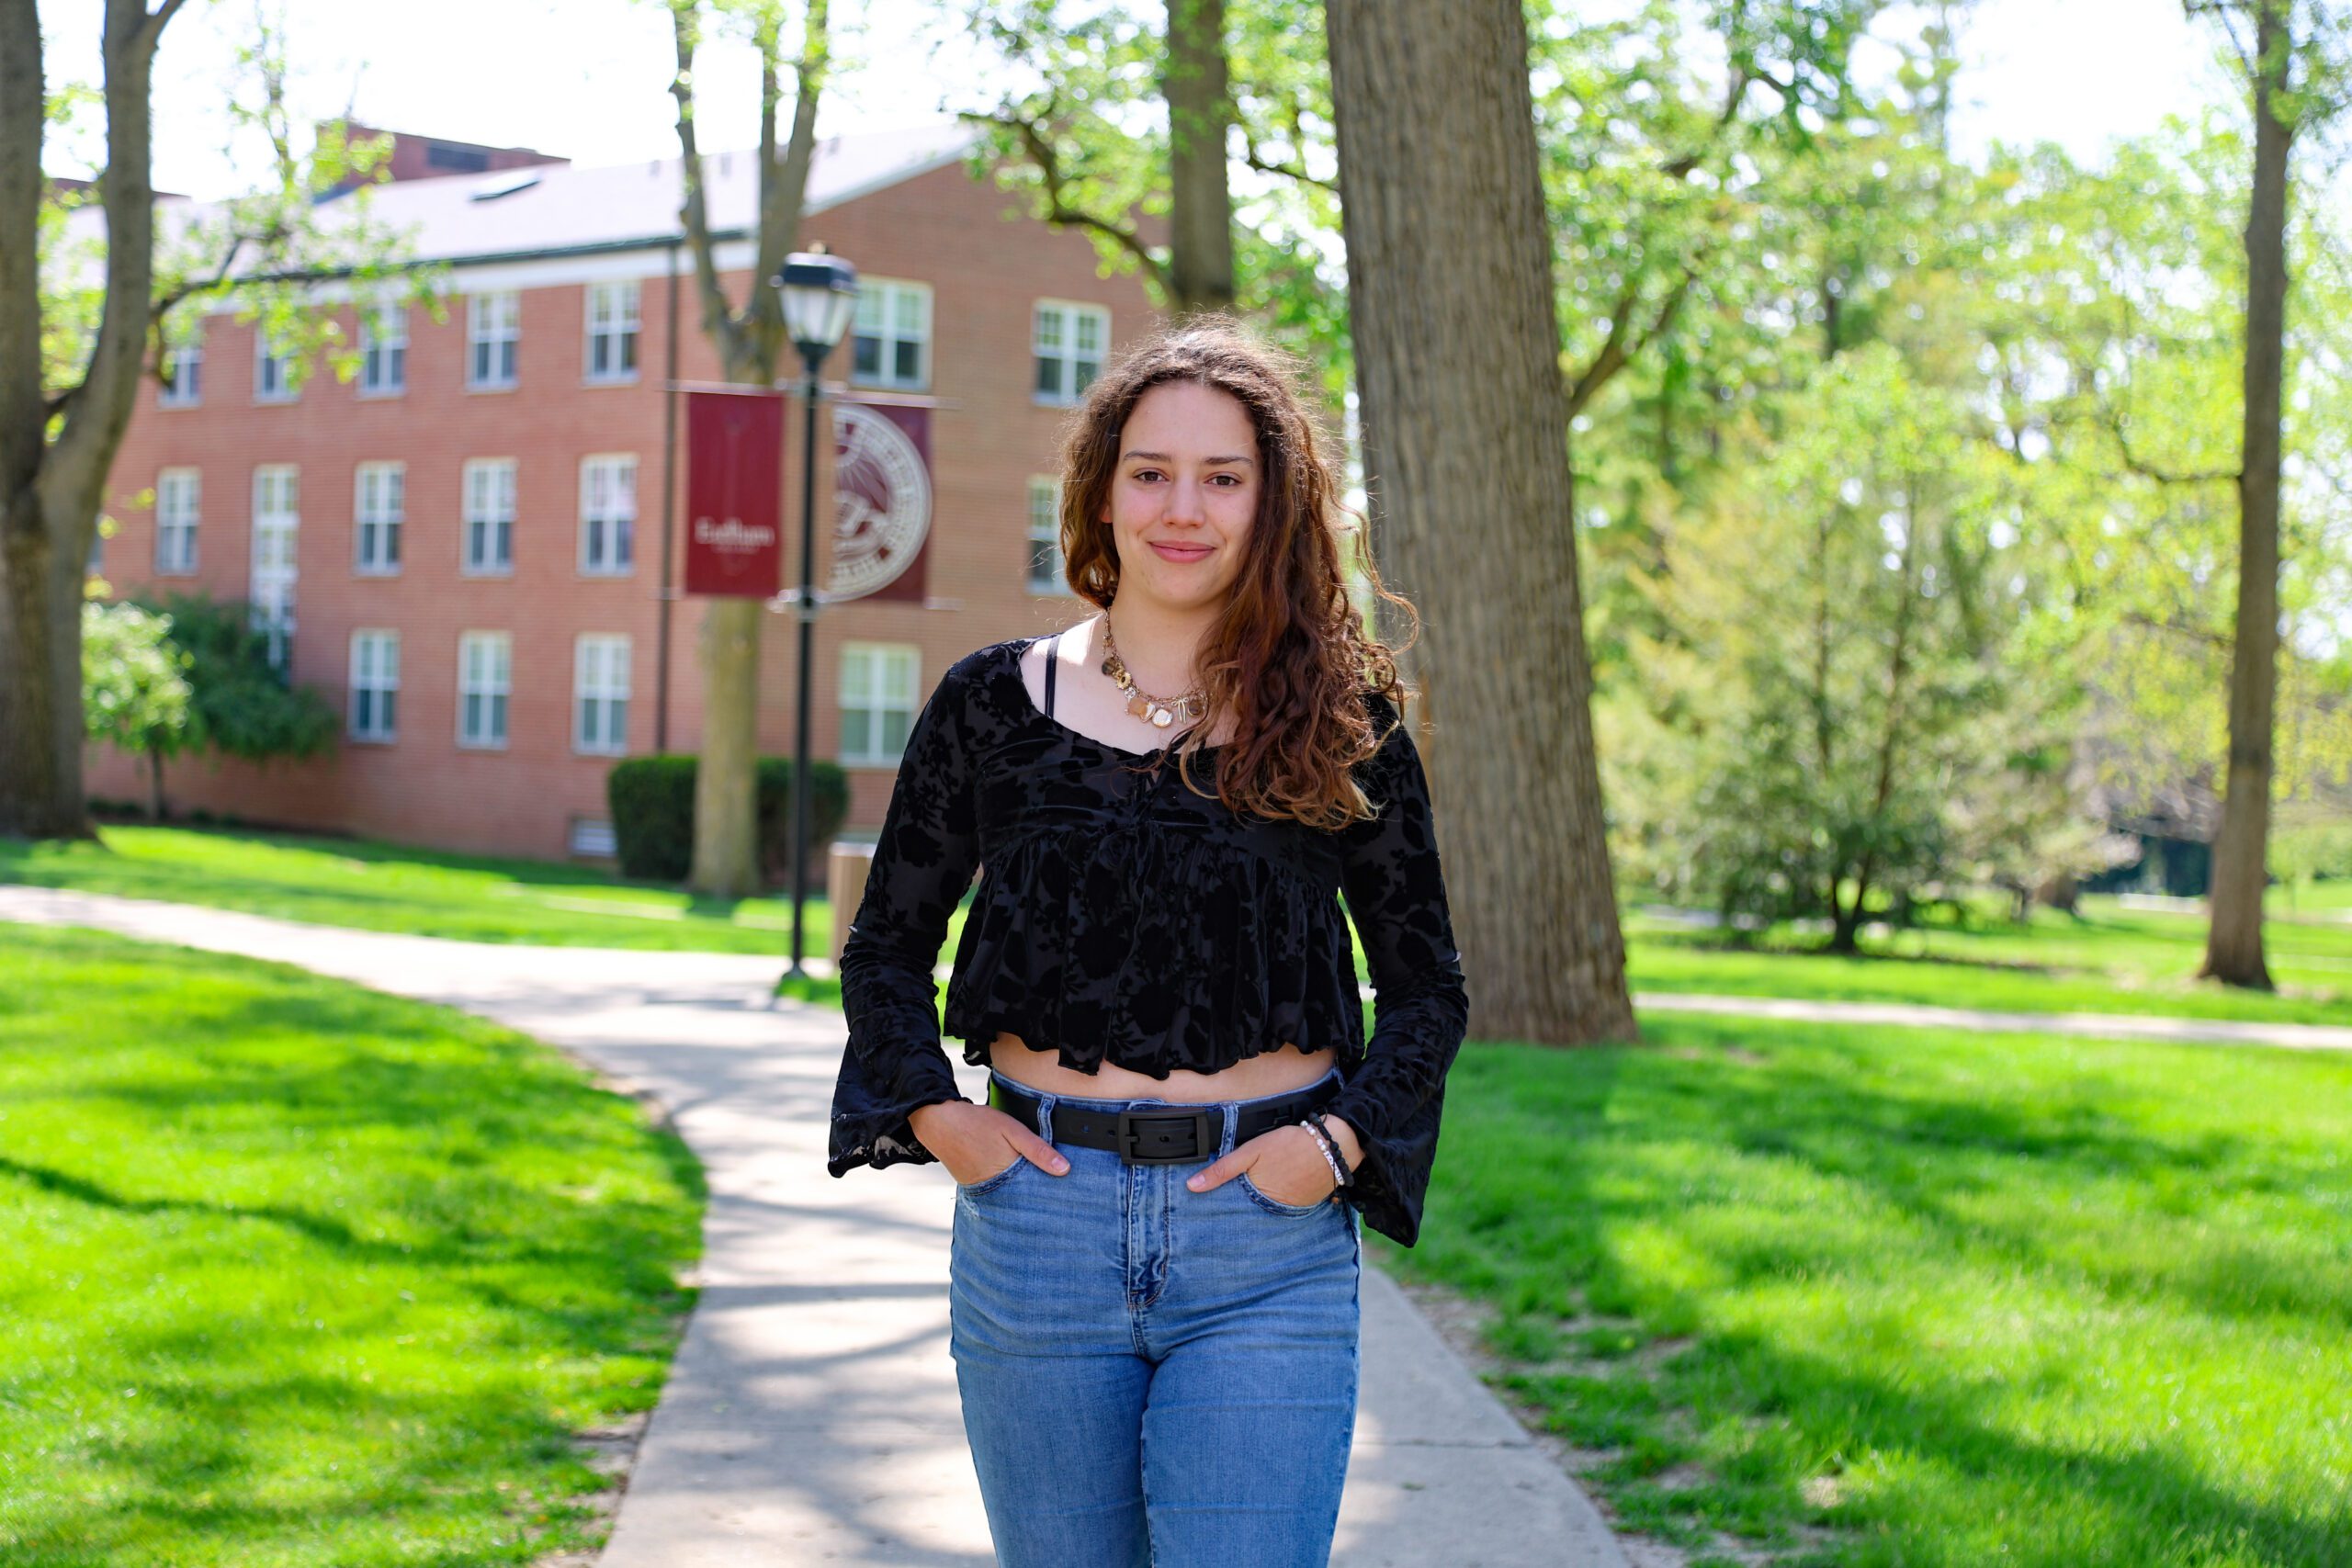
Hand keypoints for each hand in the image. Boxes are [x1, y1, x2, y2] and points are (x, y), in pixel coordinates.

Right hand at [910, 1099, 1069, 1185]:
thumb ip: (1038, 1150)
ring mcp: (980, 1190)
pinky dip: (1004, 1186)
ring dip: (1020, 1191)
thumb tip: (1065, 1169)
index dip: (1049, 1192)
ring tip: (1037, 1189)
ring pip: (1008, 1195)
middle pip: (1022, 1198)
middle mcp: (993, 1189)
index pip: (1035, 1193)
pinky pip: (993, 1190)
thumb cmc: (978, 1123)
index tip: (1065, 1194)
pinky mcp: (971, 1185)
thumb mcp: (1013, 1130)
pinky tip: (1012, 1179)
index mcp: (1007, 1177)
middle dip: (1036, 1195)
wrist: (938, 1122)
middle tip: (1055, 1196)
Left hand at [1185, 1122, 1351, 1205]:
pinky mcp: (1306, 1205)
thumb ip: (1222, 1169)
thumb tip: (1192, 1186)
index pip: (1233, 1211)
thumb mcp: (1251, 1151)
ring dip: (1261, 1208)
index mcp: (1257, 1198)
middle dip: (1241, 1212)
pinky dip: (1280, 1201)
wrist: (1332, 1145)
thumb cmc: (1289, 1144)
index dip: (1223, 1211)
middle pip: (1251, 1213)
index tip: (1210, 1215)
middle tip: (1230, 1210)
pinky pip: (1287, 1207)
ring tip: (1254, 1200)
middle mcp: (1274, 1209)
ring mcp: (1291, 1209)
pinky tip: (1279, 1190)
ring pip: (1269, 1212)